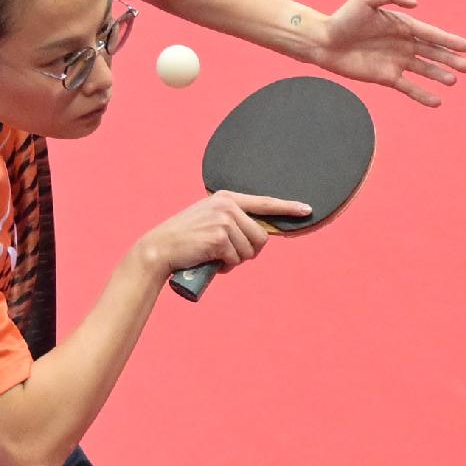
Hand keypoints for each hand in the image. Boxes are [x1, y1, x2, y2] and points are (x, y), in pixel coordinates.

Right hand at [135, 190, 307, 284]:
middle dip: (247, 252)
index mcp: (226, 198)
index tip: (307, 210)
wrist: (159, 249)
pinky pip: (236, 260)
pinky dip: (224, 267)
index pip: (264, 203)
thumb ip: (232, 223)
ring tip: (214, 257)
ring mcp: (224, 220)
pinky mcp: (219, 237)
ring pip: (250, 251)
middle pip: (261, 237)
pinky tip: (209, 261)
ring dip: (234, 261)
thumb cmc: (185, 242)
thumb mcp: (209, 222)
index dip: (287, 208)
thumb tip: (259, 239)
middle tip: (225, 255)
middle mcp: (227, 205)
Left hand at [311, 0, 465, 107]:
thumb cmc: (343, 17)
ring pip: (424, 70)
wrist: (324, 41)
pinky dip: (422, 95)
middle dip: (449, 59)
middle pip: (432, 53)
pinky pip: (408, 87)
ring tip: (454, 80)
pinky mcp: (386, 77)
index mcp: (402, 24)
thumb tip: (416, 5)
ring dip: (439, 75)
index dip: (448, 40)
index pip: (430, 34)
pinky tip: (437, 101)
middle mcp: (402, 44)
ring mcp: (395, 61)